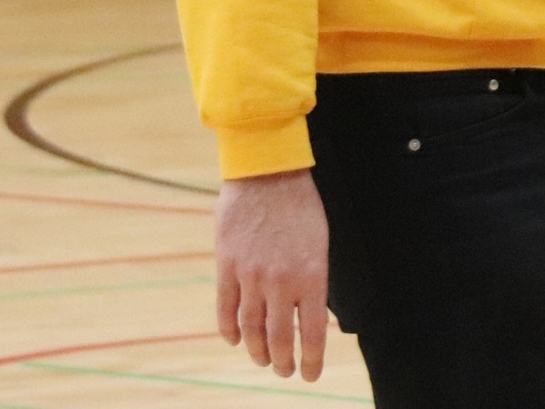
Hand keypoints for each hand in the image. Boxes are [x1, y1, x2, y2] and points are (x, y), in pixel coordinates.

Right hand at [215, 168, 328, 379]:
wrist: (268, 171)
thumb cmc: (301, 204)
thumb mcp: (319, 242)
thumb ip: (313, 279)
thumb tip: (308, 313)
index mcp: (311, 275)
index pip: (312, 333)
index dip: (312, 360)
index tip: (310, 374)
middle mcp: (281, 281)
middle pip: (279, 338)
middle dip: (283, 362)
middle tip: (285, 370)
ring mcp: (251, 275)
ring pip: (251, 329)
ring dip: (258, 351)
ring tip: (263, 360)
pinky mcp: (227, 265)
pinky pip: (225, 308)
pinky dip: (230, 330)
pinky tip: (236, 340)